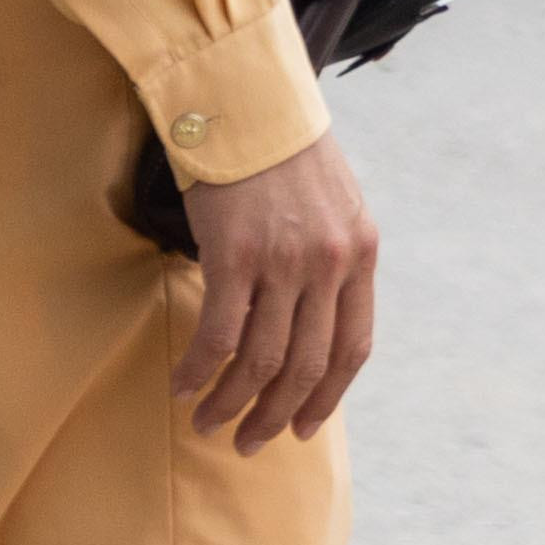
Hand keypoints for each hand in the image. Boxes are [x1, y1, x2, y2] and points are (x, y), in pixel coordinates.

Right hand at [169, 128, 377, 453]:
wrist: (249, 102)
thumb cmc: (285, 155)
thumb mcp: (334, 206)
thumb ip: (330, 260)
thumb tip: (309, 325)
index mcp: (361, 253)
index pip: (353, 348)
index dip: (327, 397)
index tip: (304, 430)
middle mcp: (329, 263)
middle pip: (306, 366)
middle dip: (276, 415)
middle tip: (247, 442)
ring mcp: (284, 261)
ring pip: (261, 361)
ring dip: (232, 403)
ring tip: (208, 423)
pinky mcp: (236, 256)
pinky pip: (219, 335)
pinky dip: (199, 370)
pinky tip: (183, 384)